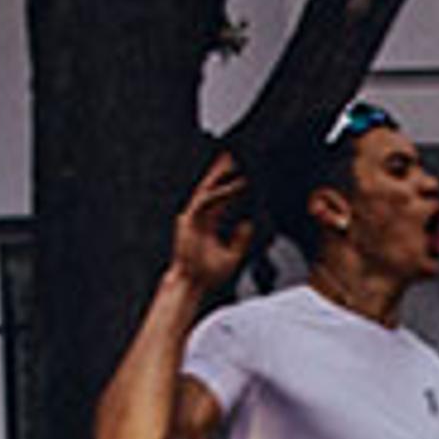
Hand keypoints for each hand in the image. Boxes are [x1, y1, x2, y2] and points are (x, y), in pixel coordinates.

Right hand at [170, 154, 255, 292]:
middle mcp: (199, 217)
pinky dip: (220, 193)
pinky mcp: (189, 220)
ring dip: (220, 174)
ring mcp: (192, 217)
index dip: (230, 185)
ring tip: (232, 160)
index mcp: (208, 223)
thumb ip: (240, 239)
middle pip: (212, 188)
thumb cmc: (208, 274)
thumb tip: (249, 224)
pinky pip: (207, 201)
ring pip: (208, 189)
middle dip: (221, 171)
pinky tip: (233, 186)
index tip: (243, 173)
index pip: (221, 198)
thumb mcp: (232, 255)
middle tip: (234, 154)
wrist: (193, 284)